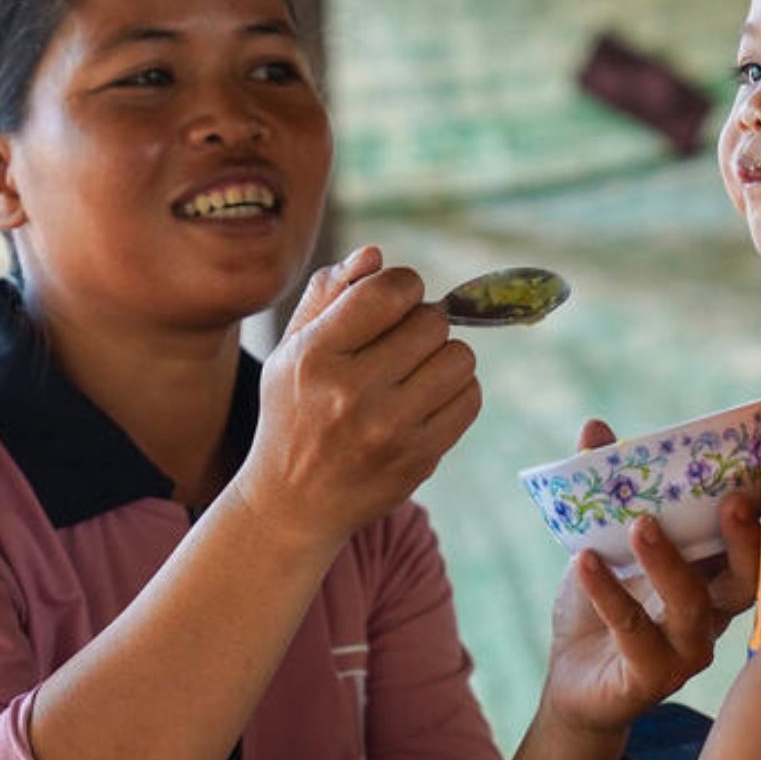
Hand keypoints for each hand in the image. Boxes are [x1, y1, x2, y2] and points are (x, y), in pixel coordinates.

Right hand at [231, 246, 480, 545]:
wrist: (293, 504)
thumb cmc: (293, 414)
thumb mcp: (291, 351)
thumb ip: (328, 295)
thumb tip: (376, 255)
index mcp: (315, 356)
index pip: (389, 290)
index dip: (403, 286)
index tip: (394, 302)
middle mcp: (352, 392)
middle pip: (432, 322)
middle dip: (422, 324)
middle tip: (400, 345)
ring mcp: (389, 429)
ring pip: (460, 357)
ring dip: (443, 357)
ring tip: (415, 373)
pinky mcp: (419, 457)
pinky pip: (470, 398)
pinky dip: (456, 391)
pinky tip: (426, 399)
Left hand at [538, 421, 759, 735]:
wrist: (573, 681)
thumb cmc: (603, 607)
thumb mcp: (603, 542)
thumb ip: (606, 490)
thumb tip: (595, 429)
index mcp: (712, 576)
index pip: (751, 542)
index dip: (760, 509)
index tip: (757, 467)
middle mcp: (712, 613)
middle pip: (748, 577)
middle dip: (744, 538)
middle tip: (730, 499)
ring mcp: (687, 649)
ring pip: (694, 606)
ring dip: (669, 562)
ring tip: (640, 524)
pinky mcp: (650, 676)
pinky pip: (636, 634)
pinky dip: (609, 595)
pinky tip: (585, 562)